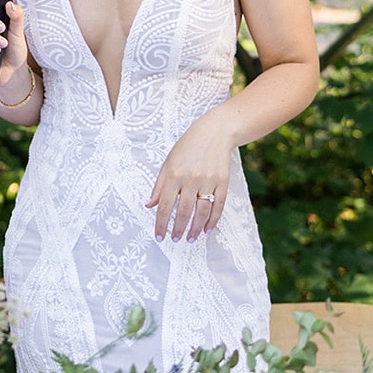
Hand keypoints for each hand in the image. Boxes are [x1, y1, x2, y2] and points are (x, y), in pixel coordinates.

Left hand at [145, 110, 232, 243]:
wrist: (215, 132)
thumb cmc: (188, 146)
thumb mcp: (168, 162)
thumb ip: (159, 185)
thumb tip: (149, 205)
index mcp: (174, 174)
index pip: (165, 206)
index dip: (161, 224)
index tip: (159, 236)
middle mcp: (191, 179)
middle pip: (183, 211)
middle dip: (177, 229)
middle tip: (175, 240)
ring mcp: (208, 180)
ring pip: (201, 212)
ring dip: (195, 228)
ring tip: (190, 239)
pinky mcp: (223, 182)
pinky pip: (218, 206)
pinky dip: (213, 220)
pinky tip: (207, 229)